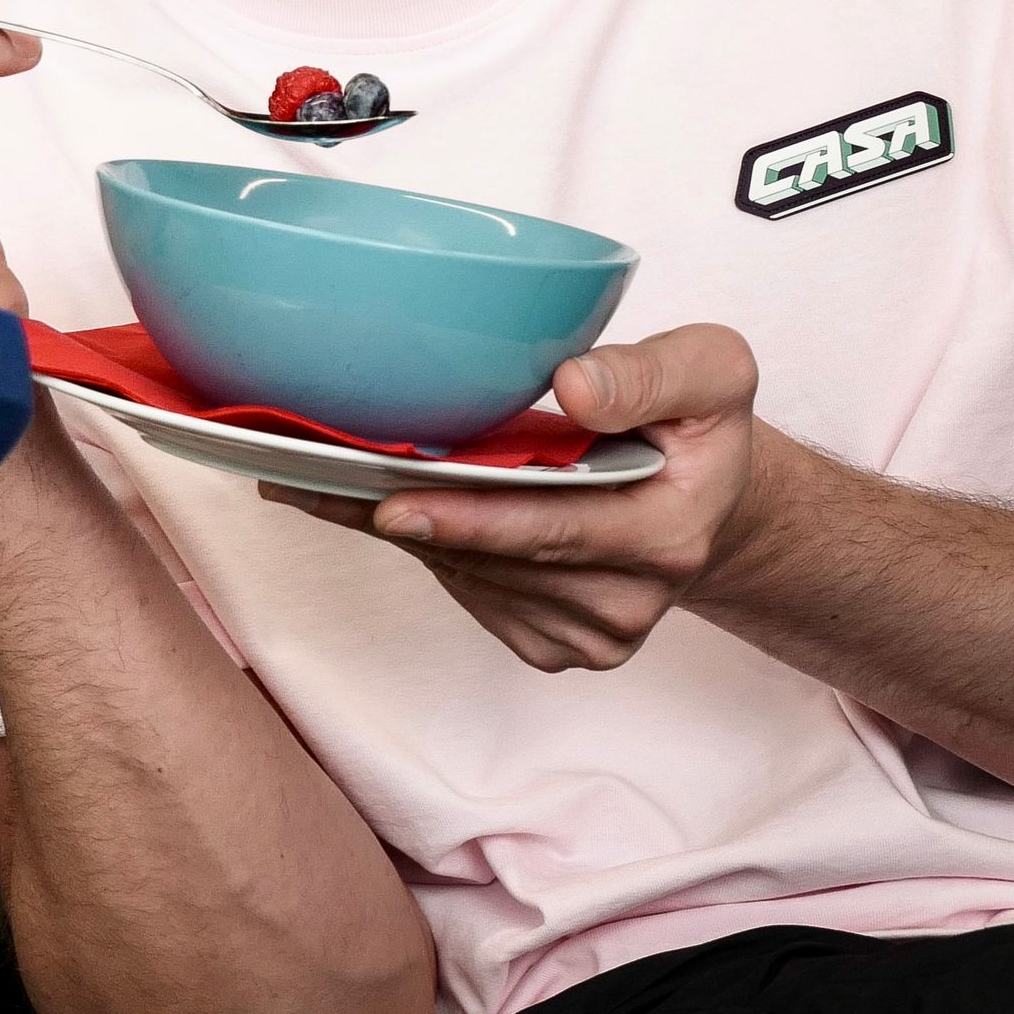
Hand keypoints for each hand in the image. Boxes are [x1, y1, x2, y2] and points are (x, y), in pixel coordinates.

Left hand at [272, 323, 767, 670]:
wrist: (702, 498)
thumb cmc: (695, 427)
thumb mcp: (710, 371)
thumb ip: (653, 372)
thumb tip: (575, 387)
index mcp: (670, 534)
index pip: (551, 530)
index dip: (468, 519)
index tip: (390, 501)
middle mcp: (627, 599)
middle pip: (487, 557)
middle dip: (394, 513)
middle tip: (302, 470)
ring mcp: (587, 631)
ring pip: (462, 574)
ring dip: (390, 526)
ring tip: (316, 472)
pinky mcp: (551, 642)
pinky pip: (464, 590)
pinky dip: (419, 543)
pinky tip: (377, 500)